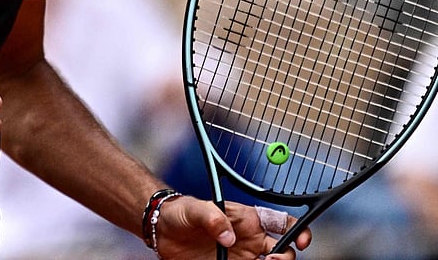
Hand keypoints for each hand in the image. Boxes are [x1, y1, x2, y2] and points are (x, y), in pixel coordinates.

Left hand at [152, 196, 311, 259]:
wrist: (161, 229)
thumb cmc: (181, 212)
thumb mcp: (194, 209)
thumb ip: (212, 218)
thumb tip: (228, 237)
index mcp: (248, 220)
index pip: (283, 223)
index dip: (299, 230)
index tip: (302, 241)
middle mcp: (250, 241)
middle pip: (283, 252)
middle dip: (285, 258)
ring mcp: (242, 258)